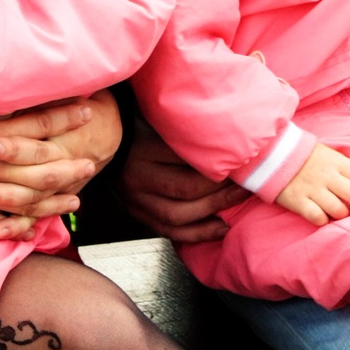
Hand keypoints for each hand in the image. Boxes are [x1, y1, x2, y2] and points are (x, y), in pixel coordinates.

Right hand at [0, 96, 114, 239]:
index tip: (87, 110)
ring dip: (56, 198)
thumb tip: (0, 105)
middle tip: (92, 160)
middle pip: (43, 164)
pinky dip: (23, 226)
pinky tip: (38, 226)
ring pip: (30, 197)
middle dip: (71, 163)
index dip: (65, 117)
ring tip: (76, 197)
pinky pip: (4, 224)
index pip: (37, 123)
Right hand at [120, 123, 246, 245]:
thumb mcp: (158, 117)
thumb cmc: (137, 123)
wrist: (103, 141)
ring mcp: (135, 199)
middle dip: (221, 188)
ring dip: (214, 209)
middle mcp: (137, 176)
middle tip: (246, 180)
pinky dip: (198, 233)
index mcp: (142, 146)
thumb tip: (226, 128)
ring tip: (238, 199)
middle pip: (184, 188)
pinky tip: (222, 228)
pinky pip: (169, 231)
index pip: (185, 155)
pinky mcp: (137, 213)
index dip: (216, 159)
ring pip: (177, 215)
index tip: (241, 155)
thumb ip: (184, 124)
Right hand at [275, 141, 349, 226]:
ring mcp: (312, 189)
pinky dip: (322, 219)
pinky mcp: (298, 201)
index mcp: (334, 161)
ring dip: (339, 213)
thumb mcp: (323, 152)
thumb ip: (339, 164)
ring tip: (334, 211)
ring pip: (338, 210)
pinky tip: (319, 215)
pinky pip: (318, 218)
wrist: (269, 154)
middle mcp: (326, 175)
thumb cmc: (301, 155)